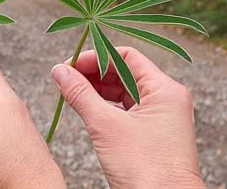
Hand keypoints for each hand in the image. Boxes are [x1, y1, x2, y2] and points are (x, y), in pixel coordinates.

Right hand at [52, 47, 204, 188]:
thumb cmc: (146, 169)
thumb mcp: (105, 126)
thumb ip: (80, 94)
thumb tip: (59, 71)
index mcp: (165, 90)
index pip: (126, 57)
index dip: (95, 57)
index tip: (70, 65)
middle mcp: (166, 99)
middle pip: (124, 73)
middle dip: (92, 73)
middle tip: (65, 78)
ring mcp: (161, 118)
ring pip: (123, 92)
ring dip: (96, 90)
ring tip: (70, 93)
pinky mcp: (152, 134)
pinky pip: (126, 110)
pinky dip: (104, 107)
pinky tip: (85, 109)